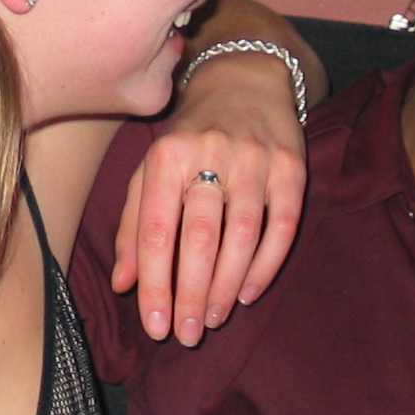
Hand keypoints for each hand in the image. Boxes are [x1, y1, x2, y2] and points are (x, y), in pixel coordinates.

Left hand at [116, 48, 306, 345]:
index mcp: (166, 156)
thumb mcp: (151, 169)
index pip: (155, 230)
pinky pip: (282, 225)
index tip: (154, 325)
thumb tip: (122, 284)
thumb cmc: (189, 136)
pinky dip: (266, 265)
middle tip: (186, 335)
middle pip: (199, 237)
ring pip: (241, 235)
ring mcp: (254, 159)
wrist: (245, 79)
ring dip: (225, 286)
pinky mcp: (292, 166)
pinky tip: (247, 294)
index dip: (154, 283)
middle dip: (190, 293)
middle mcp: (210, 154)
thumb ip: (133, 225)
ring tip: (212, 319)